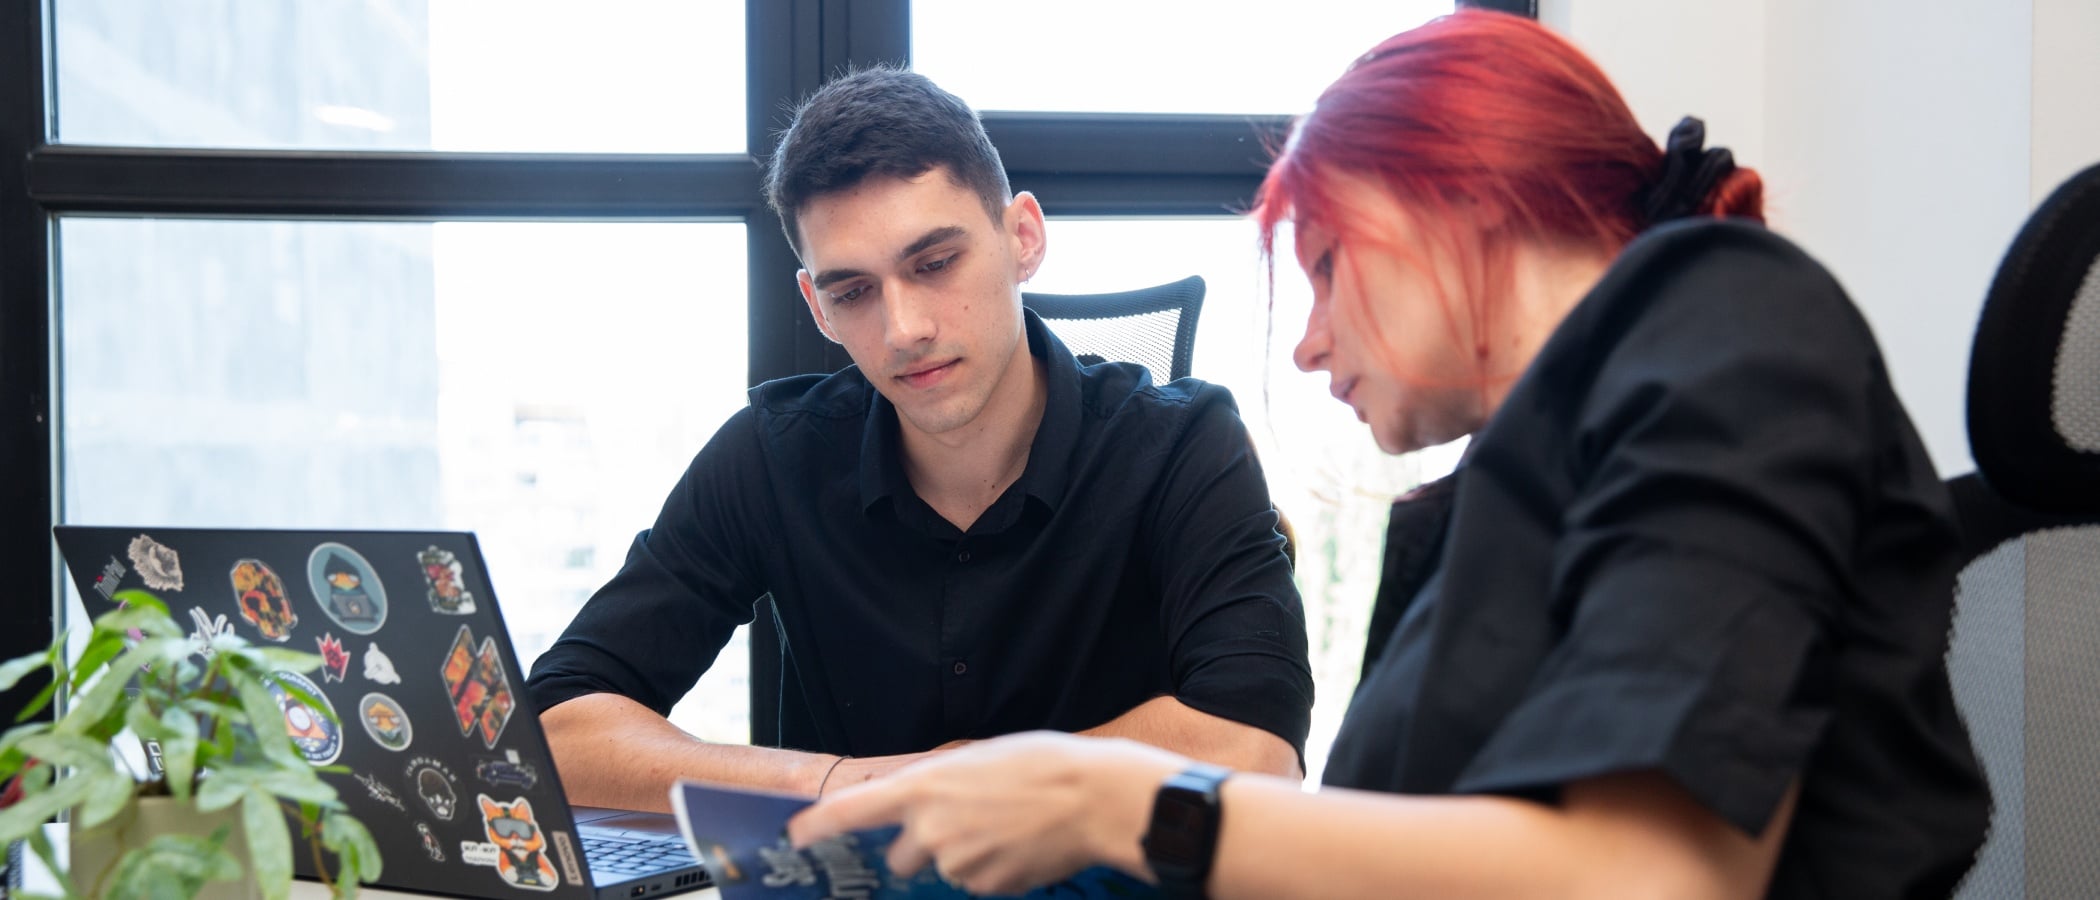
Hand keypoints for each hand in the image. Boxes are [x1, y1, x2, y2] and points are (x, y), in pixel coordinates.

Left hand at [788, 732, 1183, 896]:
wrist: (1096, 799)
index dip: (818, 826)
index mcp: (924, 786)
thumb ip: (943, 786)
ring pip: (945, 869)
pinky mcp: (988, 888)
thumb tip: (930, 807)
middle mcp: (931, 829)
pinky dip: (993, 869)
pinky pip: (978, 882)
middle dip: (921, 847)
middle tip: (963, 824)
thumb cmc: (1044, 764)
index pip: (852, 810)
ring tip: (1008, 828)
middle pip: (902, 855)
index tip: (796, 837)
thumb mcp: (981, 759)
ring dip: (965, 855)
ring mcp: (958, 864)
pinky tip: (1022, 846)